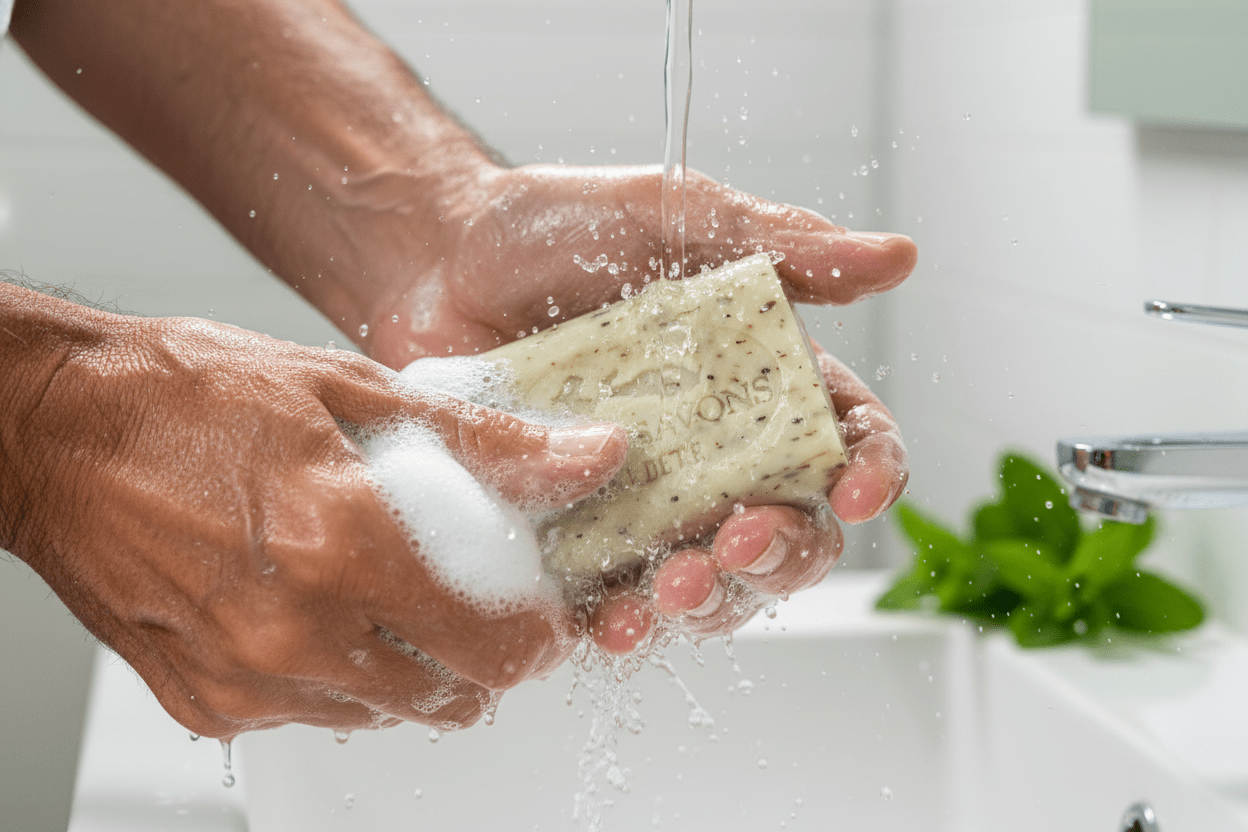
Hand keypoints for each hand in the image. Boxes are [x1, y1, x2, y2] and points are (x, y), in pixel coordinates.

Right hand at [0, 291, 625, 737]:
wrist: (54, 429)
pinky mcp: (203, 699)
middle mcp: (294, 628)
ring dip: (410, 670)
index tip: (542, 620)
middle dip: (481, 659)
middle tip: (475, 607)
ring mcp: (244, 675)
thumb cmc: (185, 395)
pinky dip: (335, 677)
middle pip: (447, 695)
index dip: (536, 640)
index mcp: (343, 543)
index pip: (491, 643)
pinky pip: (307, 715)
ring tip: (390, 598)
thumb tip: (584, 456)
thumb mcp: (352, 392)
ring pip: (381, 713)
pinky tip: (318, 613)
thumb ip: (483, 443)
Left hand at [346, 164, 913, 653]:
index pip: (848, 441)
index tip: (851, 490)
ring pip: (713, 584)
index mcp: (761, 382)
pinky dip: (624, 623)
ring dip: (709, 603)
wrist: (437, 258)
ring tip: (672, 587)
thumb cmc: (557, 227)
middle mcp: (714, 452)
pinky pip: (615, 599)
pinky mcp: (576, 532)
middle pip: (791, 534)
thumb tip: (893, 256)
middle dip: (782, 554)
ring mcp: (645, 500)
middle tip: (739, 542)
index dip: (869, 473)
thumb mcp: (672, 216)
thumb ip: (781, 242)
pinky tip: (613, 624)